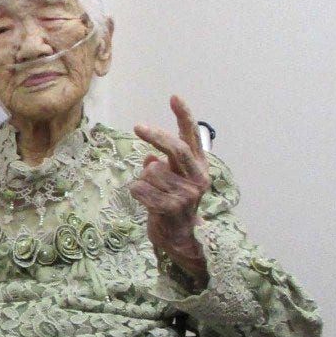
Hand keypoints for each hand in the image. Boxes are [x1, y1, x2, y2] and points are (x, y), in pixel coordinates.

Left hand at [130, 95, 210, 282]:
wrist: (178, 239)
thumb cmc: (171, 204)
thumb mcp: (170, 180)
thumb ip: (163, 165)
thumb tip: (150, 159)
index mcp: (199, 167)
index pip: (192, 137)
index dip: (184, 116)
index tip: (174, 97)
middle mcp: (198, 179)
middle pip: (176, 149)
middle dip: (157, 135)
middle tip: (138, 126)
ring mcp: (187, 195)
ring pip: (153, 171)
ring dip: (143, 179)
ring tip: (149, 191)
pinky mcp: (173, 209)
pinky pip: (143, 189)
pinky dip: (137, 191)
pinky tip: (143, 198)